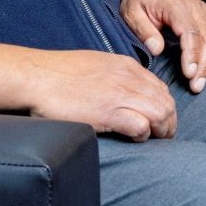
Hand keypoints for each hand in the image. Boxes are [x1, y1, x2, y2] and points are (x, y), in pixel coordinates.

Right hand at [20, 48, 177, 140]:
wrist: (37, 77)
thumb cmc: (59, 74)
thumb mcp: (96, 65)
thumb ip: (115, 76)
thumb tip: (122, 92)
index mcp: (126, 67)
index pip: (160, 88)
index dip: (165, 107)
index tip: (160, 121)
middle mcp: (129, 78)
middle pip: (166, 102)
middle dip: (169, 122)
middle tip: (163, 136)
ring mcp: (120, 95)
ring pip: (160, 113)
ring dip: (161, 130)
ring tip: (153, 140)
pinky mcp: (109, 112)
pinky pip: (141, 126)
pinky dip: (143, 135)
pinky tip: (135, 138)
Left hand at [120, 0, 205, 93]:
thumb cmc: (138, 0)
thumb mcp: (131, 14)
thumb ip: (144, 31)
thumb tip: (157, 49)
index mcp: (175, 6)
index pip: (190, 32)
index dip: (192, 54)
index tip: (189, 74)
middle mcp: (194, 6)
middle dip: (205, 63)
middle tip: (198, 85)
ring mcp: (203, 9)